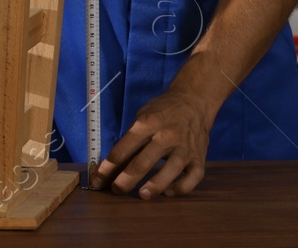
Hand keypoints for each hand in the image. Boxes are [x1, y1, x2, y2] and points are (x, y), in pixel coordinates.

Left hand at [93, 88, 211, 199]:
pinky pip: (193, 177)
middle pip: (143, 163)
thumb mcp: (142, 116)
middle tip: (116, 191)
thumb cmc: (162, 111)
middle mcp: (166, 135)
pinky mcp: (200, 157)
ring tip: (142, 195)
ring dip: (154, 186)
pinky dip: (181, 188)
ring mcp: (185, 147)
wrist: (194, 101)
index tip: (97, 180)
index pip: (123, 148)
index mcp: (148, 123)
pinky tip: (169, 192)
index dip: (108, 167)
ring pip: (170, 170)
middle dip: (125, 181)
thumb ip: (131, 140)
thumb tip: (113, 167)